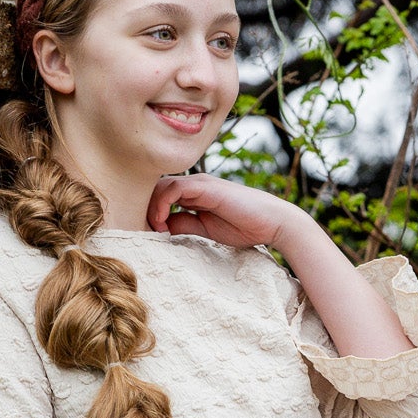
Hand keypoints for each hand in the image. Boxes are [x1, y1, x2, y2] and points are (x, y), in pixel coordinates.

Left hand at [147, 173, 303, 250]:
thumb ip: (184, 224)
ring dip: (151, 208)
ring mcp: (200, 183)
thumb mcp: (205, 229)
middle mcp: (194, 184)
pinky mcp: (206, 187)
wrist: (272, 222)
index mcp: (194, 193)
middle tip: (144, 231)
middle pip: (157, 187)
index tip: (150, 234)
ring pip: (162, 185)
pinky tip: (162, 223)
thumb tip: (161, 228)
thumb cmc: (244, 226)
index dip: (150, 212)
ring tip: (154, 228)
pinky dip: (162, 204)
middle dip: (145, 208)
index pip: (161, 195)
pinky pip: (174, 188)